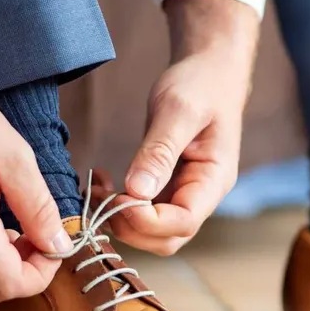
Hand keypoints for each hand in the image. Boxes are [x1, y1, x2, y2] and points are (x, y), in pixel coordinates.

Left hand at [100, 0, 258, 254]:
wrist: (212, 71)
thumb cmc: (201, 85)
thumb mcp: (178, 111)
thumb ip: (159, 151)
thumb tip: (137, 191)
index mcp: (214, 180)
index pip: (183, 223)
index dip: (146, 220)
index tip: (117, 196)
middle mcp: (202, 195)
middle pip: (168, 239)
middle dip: (130, 226)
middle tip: (100, 196)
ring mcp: (186, 193)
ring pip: (154, 232)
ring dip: (120, 220)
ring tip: (96, 189)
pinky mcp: (169, 187)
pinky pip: (145, 213)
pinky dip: (120, 207)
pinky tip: (102, 184)